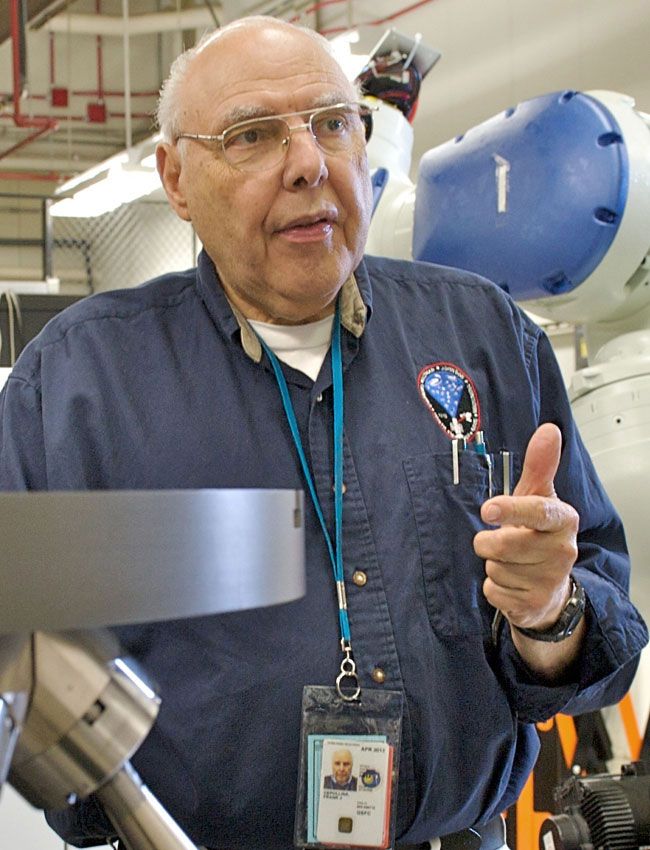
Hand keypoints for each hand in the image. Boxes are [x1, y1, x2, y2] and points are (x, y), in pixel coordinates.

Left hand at [473, 423, 578, 631]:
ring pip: (495, 568)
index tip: (487, 509)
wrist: (550, 588)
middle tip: (500, 540)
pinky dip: (494, 587)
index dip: (511, 509)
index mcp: (563, 520)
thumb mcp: (537, 498)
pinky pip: (493, 591)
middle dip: (490, 543)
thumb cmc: (537, 534)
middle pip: (502, 544)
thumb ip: (540, 465)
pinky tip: (511, 583)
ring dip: (494, 565)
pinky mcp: (533, 605)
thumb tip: (549, 430)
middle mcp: (563, 551)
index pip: (538, 511)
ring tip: (511, 562)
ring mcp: (550, 580)